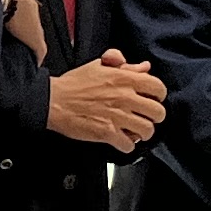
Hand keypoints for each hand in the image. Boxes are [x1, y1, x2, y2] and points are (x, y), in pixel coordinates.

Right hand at [43, 54, 165, 151]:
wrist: (52, 100)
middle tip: (145, 118)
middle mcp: (125, 97)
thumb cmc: (73, 84)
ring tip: (135, 132)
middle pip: (158, 112)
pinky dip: (126, 145)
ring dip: (142, 133)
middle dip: (154, 117)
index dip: (158, 96)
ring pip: (147, 130)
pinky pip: (129, 145)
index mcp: (124, 78)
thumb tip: (143, 66)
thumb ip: (123, 64)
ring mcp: (117, 116)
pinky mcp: (106, 133)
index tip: (152, 100)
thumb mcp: (98, 65)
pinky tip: (120, 140)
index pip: (158, 88)